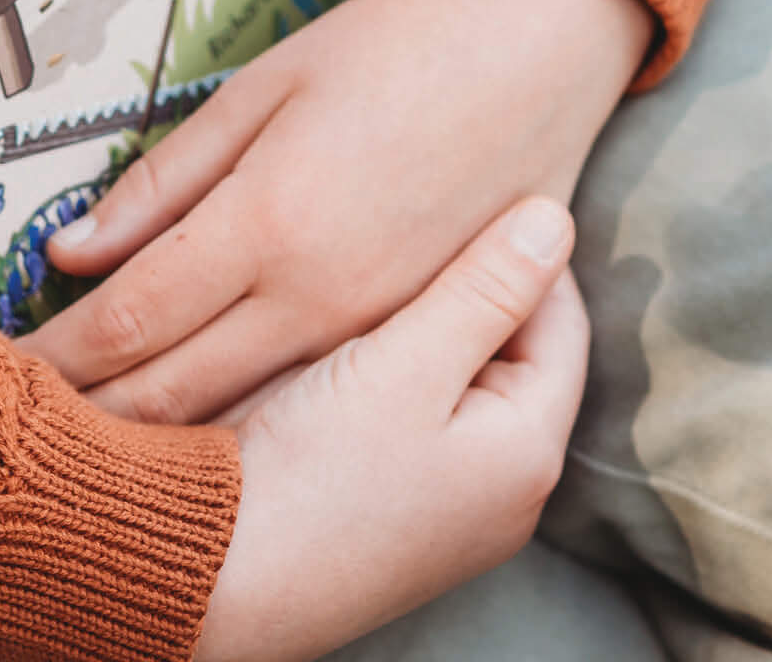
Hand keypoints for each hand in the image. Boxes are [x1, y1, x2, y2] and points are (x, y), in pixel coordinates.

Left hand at [23, 0, 647, 422]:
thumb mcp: (262, 89)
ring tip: (85, 438)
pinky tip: (194, 426)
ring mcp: (374, 335)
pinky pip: (310, 405)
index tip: (4, 373)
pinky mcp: (415, 344)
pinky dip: (239, 425)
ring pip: (239, 417)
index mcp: (270, 222)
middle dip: (89, 416)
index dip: (58, 355)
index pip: (132, 320)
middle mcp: (320, 299)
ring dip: (155, 436)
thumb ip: (166, 180)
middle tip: (21, 426)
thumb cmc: (389, 48)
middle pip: (174, 392)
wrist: (534, 51)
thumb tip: (72, 249)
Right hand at [194, 197, 588, 661]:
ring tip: (376, 264)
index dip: (518, 246)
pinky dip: (393, 363)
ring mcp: (447, 502)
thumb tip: (557, 216)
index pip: (560, 318)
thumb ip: (483, 288)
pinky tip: (344, 332)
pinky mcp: (393, 505)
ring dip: (426, 320)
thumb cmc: (313, 475)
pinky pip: (416, 410)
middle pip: (511, 348)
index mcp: (528, 451)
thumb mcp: (405, 364)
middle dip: (471, 283)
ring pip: (458, 376)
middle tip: (416, 220)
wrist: (211, 578)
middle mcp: (503, 488)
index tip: (464, 192)